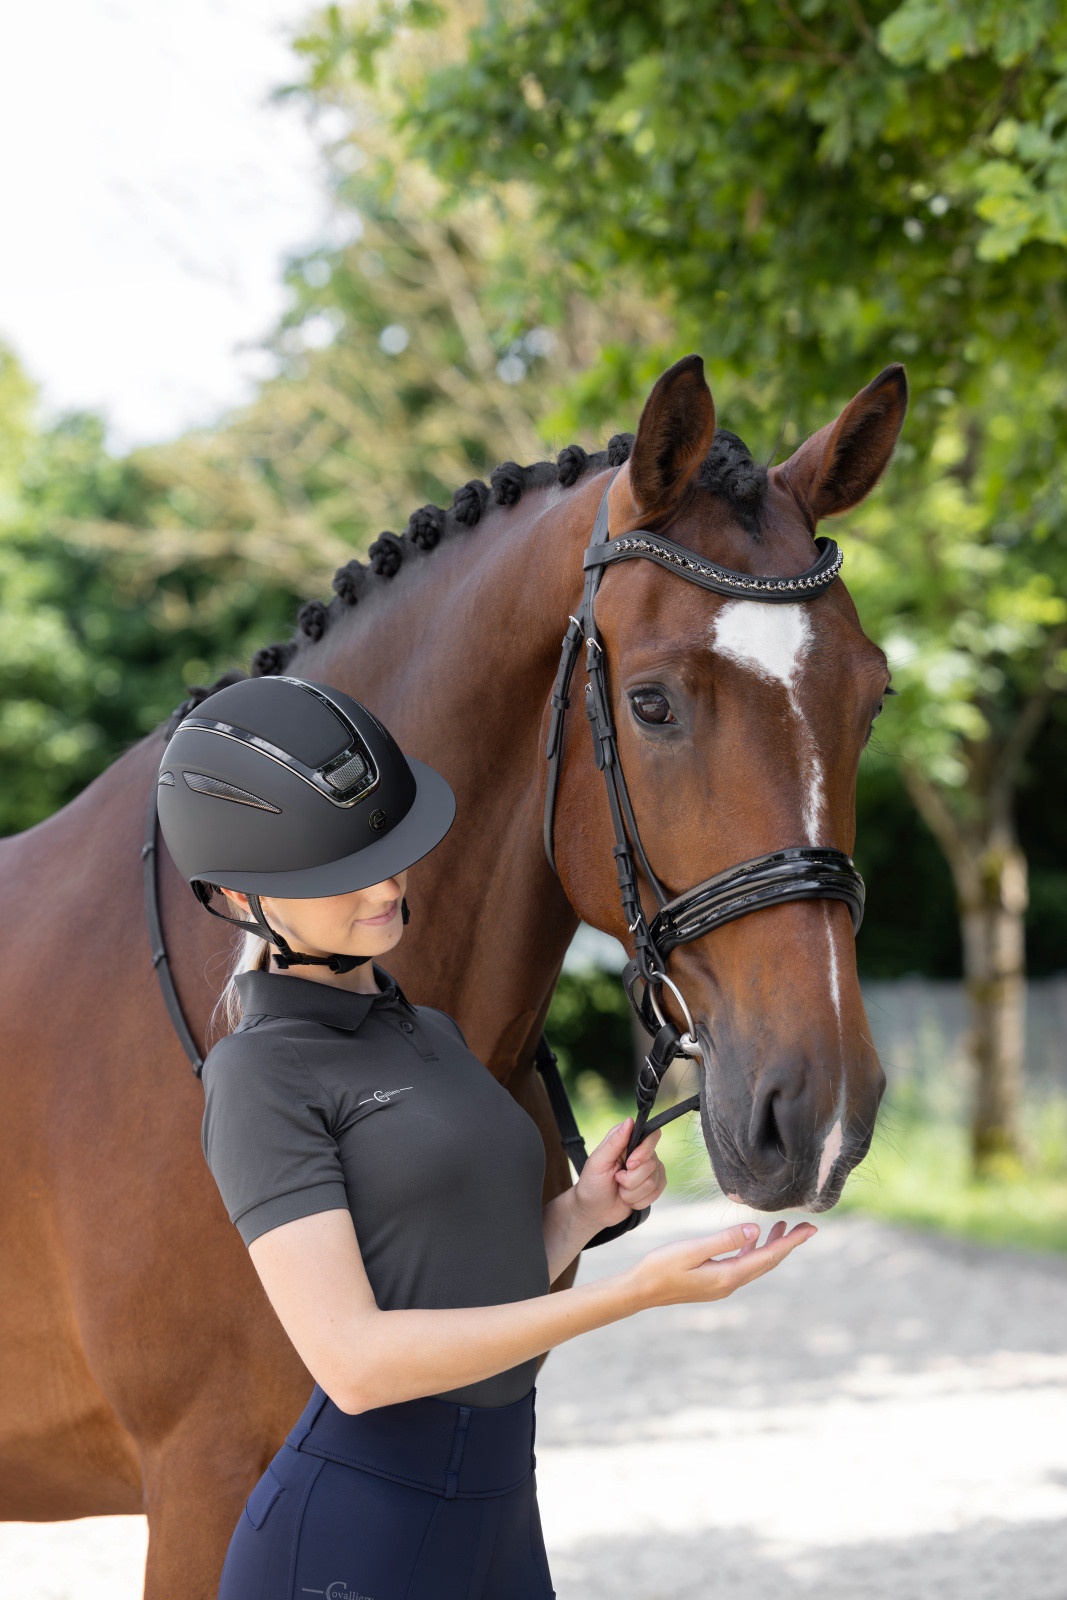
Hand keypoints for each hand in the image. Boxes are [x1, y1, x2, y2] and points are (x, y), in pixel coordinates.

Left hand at [573, 1117, 666, 1233]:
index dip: (644, 1152)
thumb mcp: (598, 1161)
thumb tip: (630, 1120)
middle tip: (617, 1179)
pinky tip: (628, 1198)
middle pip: (651, 1164)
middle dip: (631, 1179)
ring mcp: (649, 1170)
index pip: (651, 1136)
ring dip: (632, 1192)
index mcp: (627, 1140)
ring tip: (620, 1190)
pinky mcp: (654, 1186)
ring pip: (653, 1182)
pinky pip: (656, 1193)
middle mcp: (641, 1152)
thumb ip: (615, 1141)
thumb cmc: (592, 1183)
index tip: (630, 1164)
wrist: (594, 1210)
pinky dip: (639, 1200)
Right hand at [627, 1218, 815, 1308]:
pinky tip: (753, 1239)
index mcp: (728, 1276)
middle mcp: (730, 1283)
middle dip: (788, 1244)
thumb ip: (725, 1240)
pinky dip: (754, 1251)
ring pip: (757, 1264)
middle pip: (768, 1262)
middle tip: (808, 1227)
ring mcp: (722, 1284)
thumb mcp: (692, 1249)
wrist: (640, 1290)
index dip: (791, 1242)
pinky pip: (743, 1265)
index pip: (768, 1256)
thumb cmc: (662, 1266)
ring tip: (784, 1227)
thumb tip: (756, 1231)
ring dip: (771, 1246)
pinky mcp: (714, 1282)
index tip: (811, 1229)